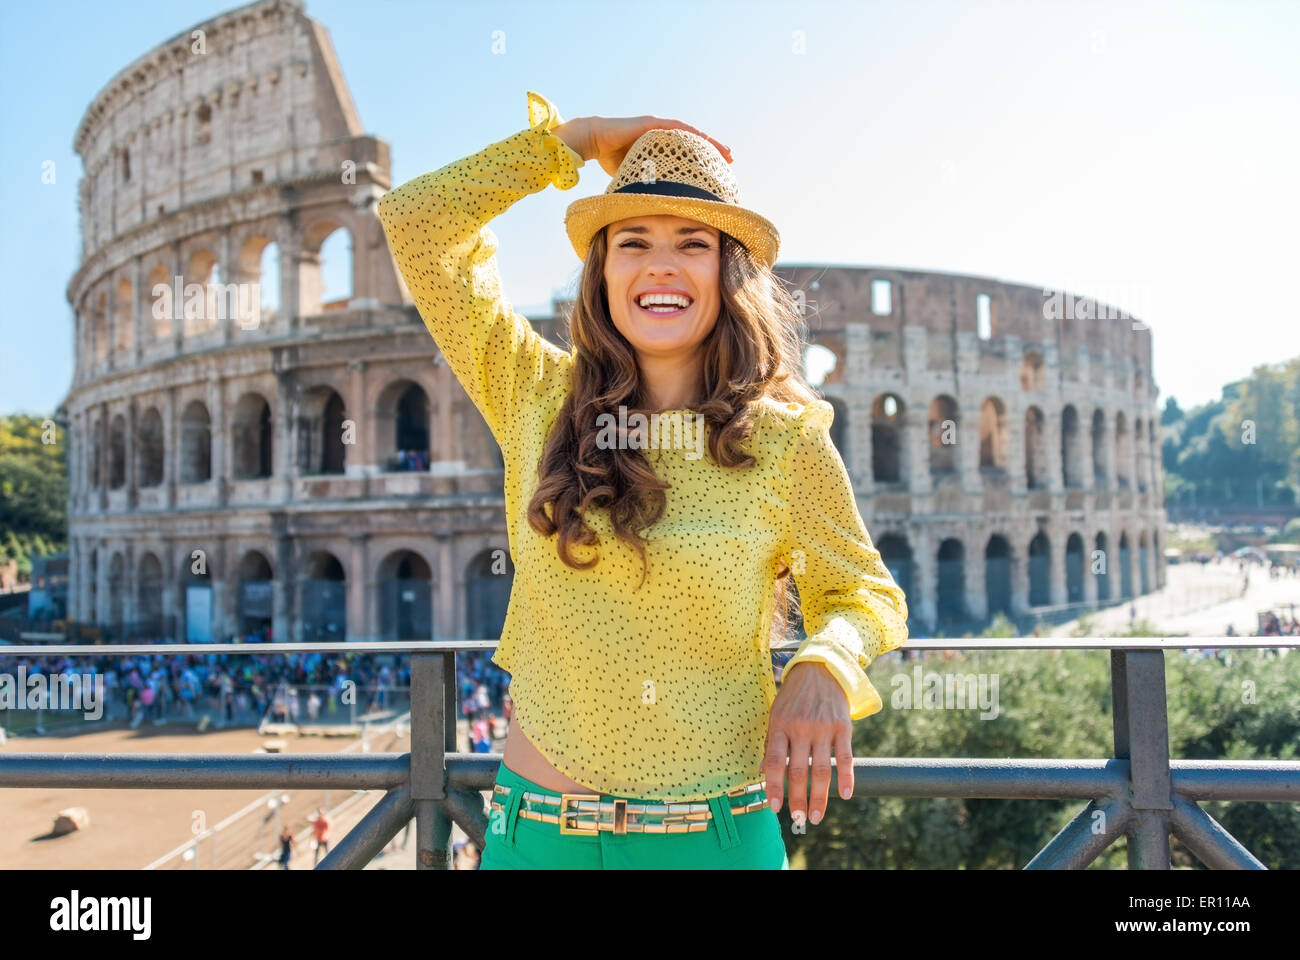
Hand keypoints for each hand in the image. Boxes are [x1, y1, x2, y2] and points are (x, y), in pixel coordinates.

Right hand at [551, 114, 732, 175]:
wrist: (593, 141)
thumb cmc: (610, 159)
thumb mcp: (637, 176)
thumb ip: (649, 185)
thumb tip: (655, 207)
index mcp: (662, 150)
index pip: (689, 157)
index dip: (705, 162)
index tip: (721, 172)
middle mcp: (663, 138)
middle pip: (695, 145)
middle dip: (713, 151)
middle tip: (731, 159)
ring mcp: (659, 129)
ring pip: (690, 135)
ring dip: (709, 142)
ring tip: (726, 151)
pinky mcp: (652, 124)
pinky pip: (676, 128)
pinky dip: (692, 133)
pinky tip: (706, 138)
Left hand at [763, 661, 853, 826]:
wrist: (821, 669)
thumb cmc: (794, 696)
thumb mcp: (775, 713)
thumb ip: (771, 742)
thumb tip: (762, 772)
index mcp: (779, 725)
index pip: (773, 763)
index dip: (773, 788)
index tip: (775, 808)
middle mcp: (800, 727)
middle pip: (798, 772)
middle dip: (797, 800)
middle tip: (798, 819)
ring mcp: (823, 728)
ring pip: (821, 770)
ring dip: (820, 797)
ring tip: (816, 816)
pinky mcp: (843, 727)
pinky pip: (846, 757)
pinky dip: (847, 778)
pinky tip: (845, 795)